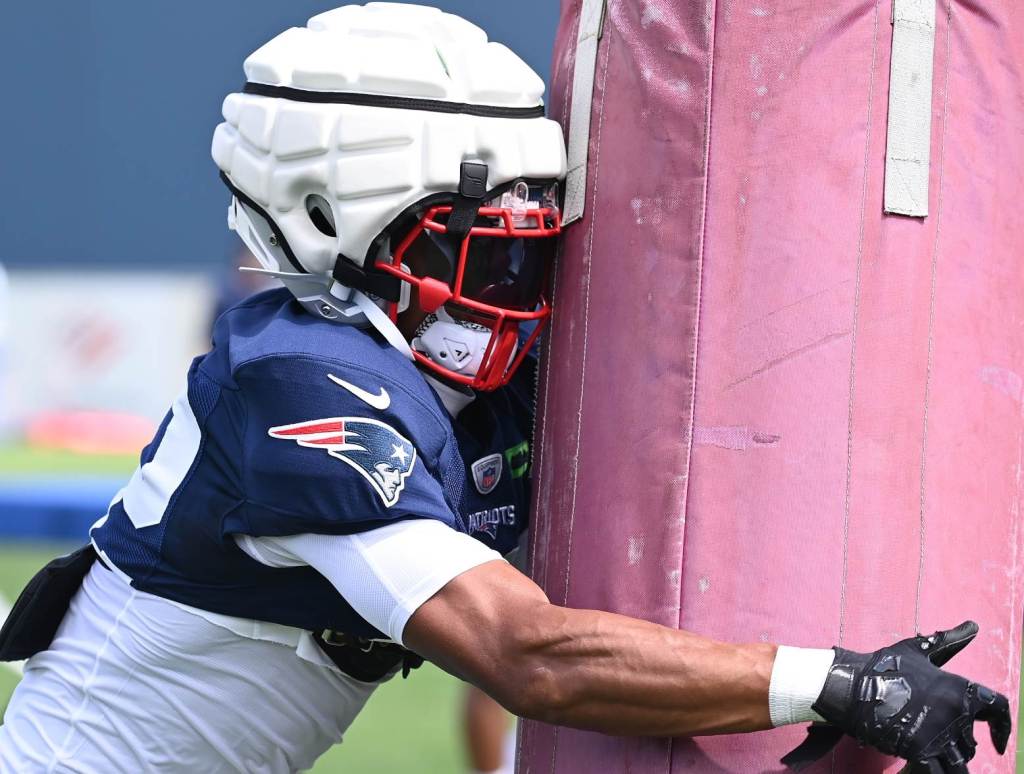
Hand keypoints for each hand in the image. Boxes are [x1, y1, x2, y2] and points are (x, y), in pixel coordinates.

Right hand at [782, 621, 1011, 772]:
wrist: (852, 684)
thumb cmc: (885, 666)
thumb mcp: (919, 649)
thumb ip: (949, 641)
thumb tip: (973, 625)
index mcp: (960, 688)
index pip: (998, 710)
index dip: (1003, 728)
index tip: (998, 743)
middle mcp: (956, 713)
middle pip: (971, 741)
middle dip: (957, 743)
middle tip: (935, 738)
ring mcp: (939, 734)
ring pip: (958, 762)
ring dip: (947, 761)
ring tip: (930, 754)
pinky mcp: (920, 750)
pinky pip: (937, 771)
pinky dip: (931, 771)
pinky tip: (918, 767)